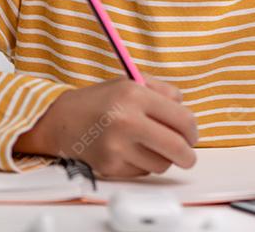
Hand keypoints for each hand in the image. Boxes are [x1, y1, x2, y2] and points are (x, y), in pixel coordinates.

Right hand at [13, 74, 197, 178]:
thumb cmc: (101, 100)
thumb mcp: (132, 82)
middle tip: (187, 156)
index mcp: (135, 95)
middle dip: (188, 155)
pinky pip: (142, 172)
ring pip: (161, 164)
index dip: (193, 131)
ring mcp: (116, 146)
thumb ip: (164, 92)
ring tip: (150, 147)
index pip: (182, 119)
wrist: (61, 120)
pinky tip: (130, 152)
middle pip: (176, 147)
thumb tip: (187, 114)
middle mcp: (126, 121)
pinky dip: (142, 165)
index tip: (192, 136)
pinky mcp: (109, 166)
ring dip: (163, 159)